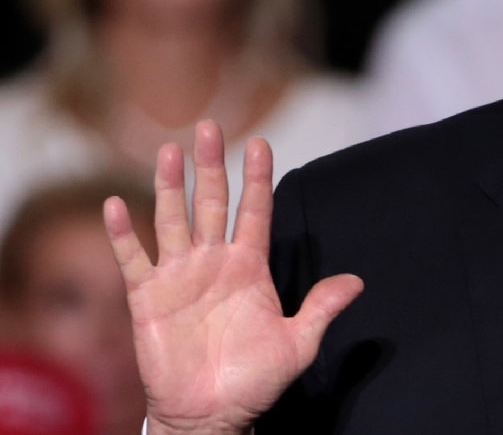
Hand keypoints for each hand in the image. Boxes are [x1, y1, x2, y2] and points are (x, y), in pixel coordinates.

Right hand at [104, 121, 363, 434]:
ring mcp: (179, 276)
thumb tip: (357, 281)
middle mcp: (214, 262)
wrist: (210, 415)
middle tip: (208, 127)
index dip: (257, 178)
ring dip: (169, 185)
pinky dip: (124, 232)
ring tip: (169, 150)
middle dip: (211, 165)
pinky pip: (133, 258)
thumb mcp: (297, 344)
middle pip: (212, 203)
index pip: (255, 211)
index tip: (260, 143)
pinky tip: (116, 205)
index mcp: (250, 267)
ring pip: (173, 219)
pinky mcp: (148, 297)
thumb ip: (321, 308)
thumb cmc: (253, 381)